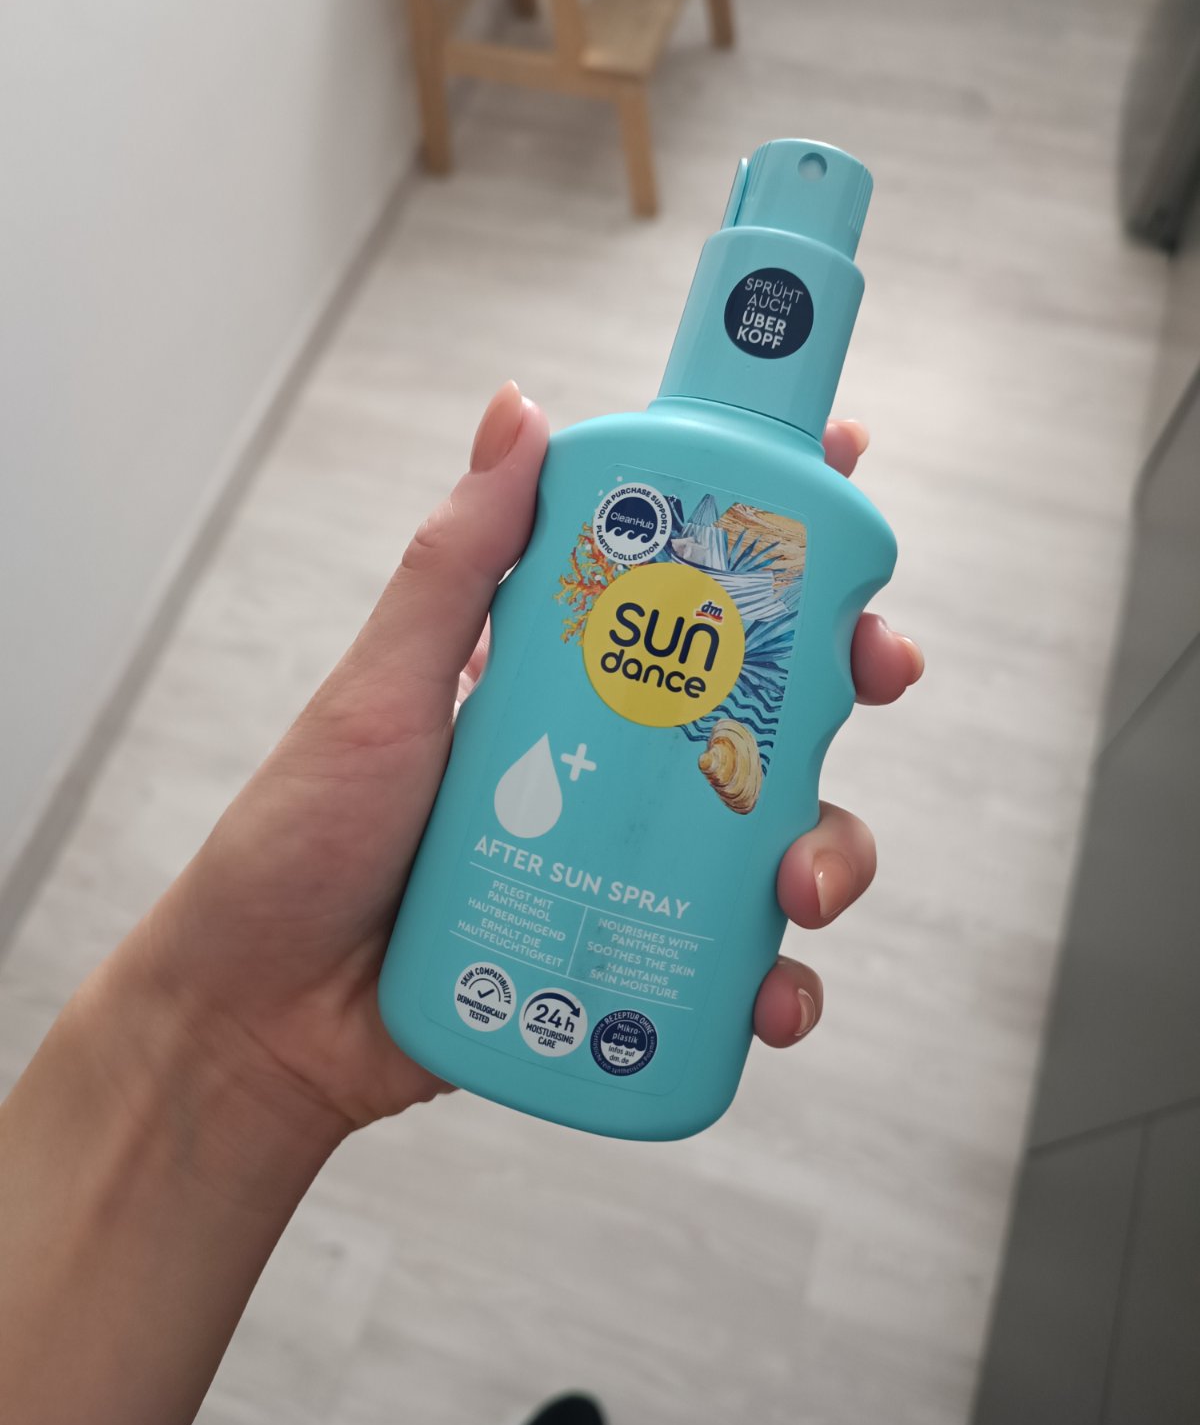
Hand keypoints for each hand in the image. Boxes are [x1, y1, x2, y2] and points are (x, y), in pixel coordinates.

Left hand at [131, 383, 921, 1139]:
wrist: (266, 1014)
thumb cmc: (307, 838)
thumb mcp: (382, 688)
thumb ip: (454, 565)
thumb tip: (518, 409)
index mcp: (568, 675)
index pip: (688, 583)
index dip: (776, 531)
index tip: (841, 478)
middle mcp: (616, 759)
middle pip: (771, 700)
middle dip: (848, 678)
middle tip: (879, 672)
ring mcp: (632, 861)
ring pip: (780, 833)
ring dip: (829, 848)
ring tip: (798, 889)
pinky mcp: (633, 956)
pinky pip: (736, 964)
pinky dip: (775, 984)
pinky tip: (770, 1000)